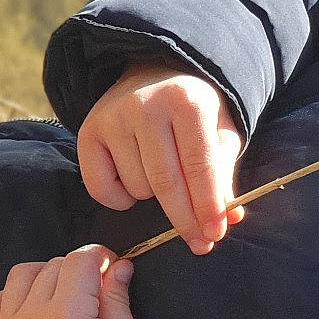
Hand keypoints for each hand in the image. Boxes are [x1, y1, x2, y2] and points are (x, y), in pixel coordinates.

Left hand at [0, 244, 139, 318]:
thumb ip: (118, 301)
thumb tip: (119, 266)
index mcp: (69, 314)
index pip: (80, 260)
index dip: (99, 257)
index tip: (109, 267)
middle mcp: (33, 315)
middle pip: (54, 265)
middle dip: (77, 271)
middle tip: (93, 292)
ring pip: (23, 274)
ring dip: (44, 277)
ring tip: (61, 297)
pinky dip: (13, 297)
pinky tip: (32, 311)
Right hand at [76, 61, 247, 254]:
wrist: (155, 75)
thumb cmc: (193, 113)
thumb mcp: (220, 134)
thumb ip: (224, 175)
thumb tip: (230, 217)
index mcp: (187, 102)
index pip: (199, 166)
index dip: (208, 206)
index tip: (215, 234)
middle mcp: (145, 105)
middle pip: (165, 183)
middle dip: (185, 220)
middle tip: (200, 243)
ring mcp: (113, 118)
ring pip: (137, 188)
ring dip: (153, 198)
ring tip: (161, 175)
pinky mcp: (88, 131)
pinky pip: (101, 188)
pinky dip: (119, 199)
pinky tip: (132, 180)